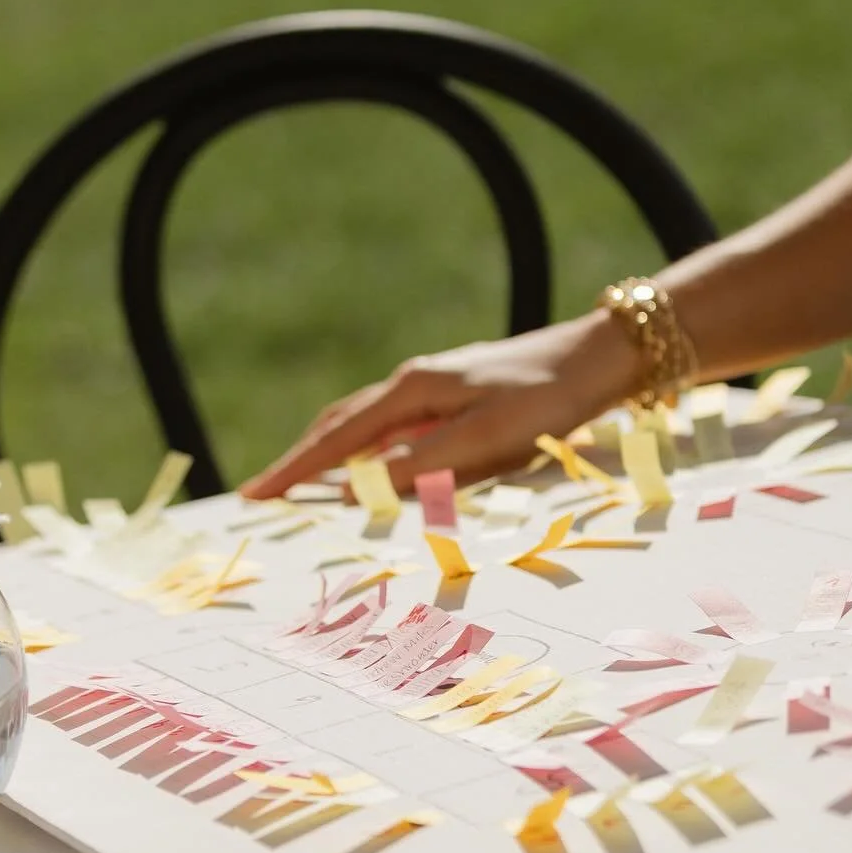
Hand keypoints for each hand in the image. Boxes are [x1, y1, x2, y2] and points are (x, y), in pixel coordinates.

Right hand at [239, 311, 636, 498]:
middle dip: (300, 461)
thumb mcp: (485, 437)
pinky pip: (392, 427)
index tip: (256, 494)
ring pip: (363, 423)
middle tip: (263, 494)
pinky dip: (365, 449)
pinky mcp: (452, 397)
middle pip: (339, 424)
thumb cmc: (546, 399)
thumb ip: (423, 465)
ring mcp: (431, 387)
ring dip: (328, 454)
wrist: (595, 358)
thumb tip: (357, 490)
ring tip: (298, 483)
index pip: (337, 438)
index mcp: (412, 390)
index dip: (296, 470)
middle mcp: (413, 384)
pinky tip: (367, 466)